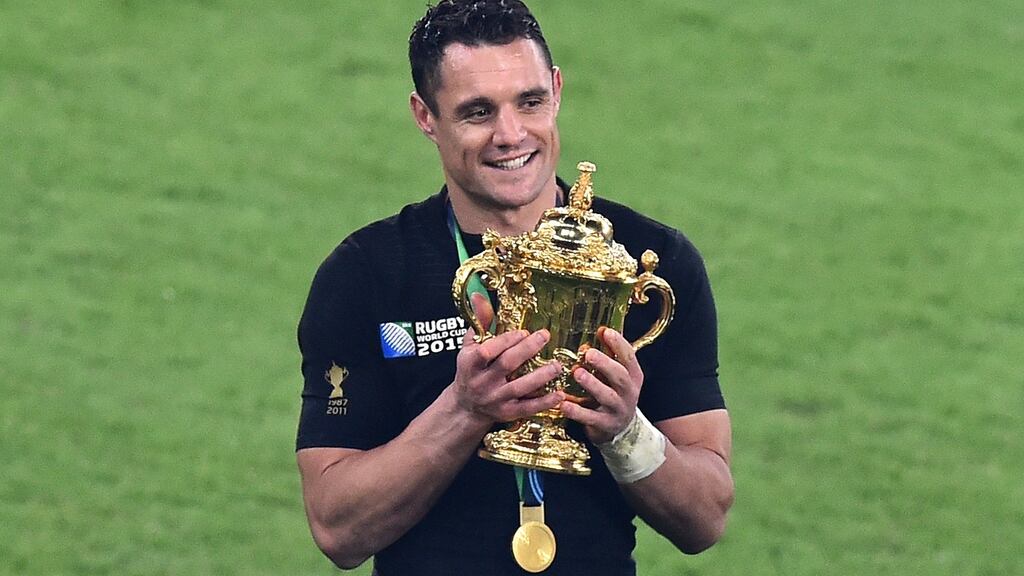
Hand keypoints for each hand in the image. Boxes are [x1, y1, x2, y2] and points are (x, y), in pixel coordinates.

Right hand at [451, 293, 562, 427]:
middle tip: (546, 336)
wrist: (466, 406)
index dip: (506, 340)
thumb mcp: (469, 346)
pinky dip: (544, 402)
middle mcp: (482, 382)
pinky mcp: (507, 413)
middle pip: (506, 365)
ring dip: (540, 377)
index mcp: (470, 363)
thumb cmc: (470, 370)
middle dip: (527, 350)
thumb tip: (479, 295)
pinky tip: (560, 394)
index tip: (524, 331)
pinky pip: (528, 408)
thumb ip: (479, 322)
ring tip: (557, 365)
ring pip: (520, 388)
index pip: (487, 350)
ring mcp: (495, 399)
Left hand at [560, 327, 642, 444]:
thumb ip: (609, 355)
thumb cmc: (614, 394)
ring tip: (577, 372)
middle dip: (605, 363)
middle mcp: (628, 392)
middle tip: (589, 353)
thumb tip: (600, 331)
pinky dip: (576, 411)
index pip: (629, 357)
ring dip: (592, 384)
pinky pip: (590, 418)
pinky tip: (563, 404)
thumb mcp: (615, 375)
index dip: (619, 344)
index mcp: (633, 376)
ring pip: (607, 396)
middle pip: (620, 376)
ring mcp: (618, 410)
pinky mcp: (605, 425)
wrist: (621, 429)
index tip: (605, 331)